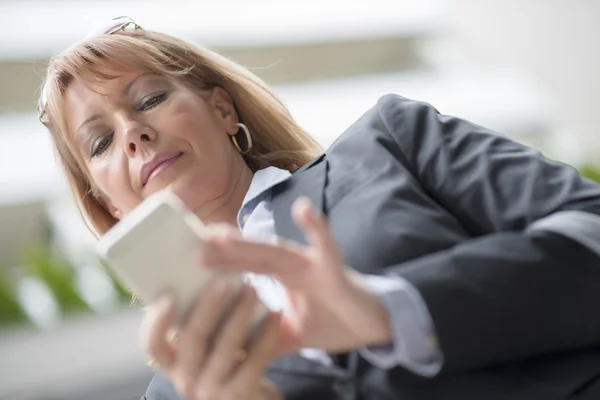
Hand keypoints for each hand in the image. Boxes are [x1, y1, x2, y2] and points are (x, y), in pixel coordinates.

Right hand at [140, 280, 282, 399]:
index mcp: (173, 362)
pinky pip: (255, 358)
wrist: (253, 398)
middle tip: (223, 279)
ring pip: (227, 345)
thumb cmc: (227, 362)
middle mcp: (186, 379)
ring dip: (241, 312)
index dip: (156, 321)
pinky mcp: (240, 394)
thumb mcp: (205, 346)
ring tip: (254, 288)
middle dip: (208, 305)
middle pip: (192, 339)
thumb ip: (198, 319)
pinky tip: (276, 312)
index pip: (152, 344)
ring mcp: (212, 390)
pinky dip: (267, 333)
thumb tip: (203, 261)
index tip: (168, 294)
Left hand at [199, 197, 392, 354]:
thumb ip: (262, 336)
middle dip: (223, 253)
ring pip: (277, 251)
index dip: (218, 263)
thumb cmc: (333, 321)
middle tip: (190, 246)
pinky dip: (317, 229)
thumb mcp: (289, 334)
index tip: (186, 259)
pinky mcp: (335, 270)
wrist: (374, 325)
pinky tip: (303, 209)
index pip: (245, 268)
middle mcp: (293, 266)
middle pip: (253, 256)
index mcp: (281, 277)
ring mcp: (313, 264)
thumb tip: (229, 351)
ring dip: (249, 244)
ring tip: (220, 236)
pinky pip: (327, 247)